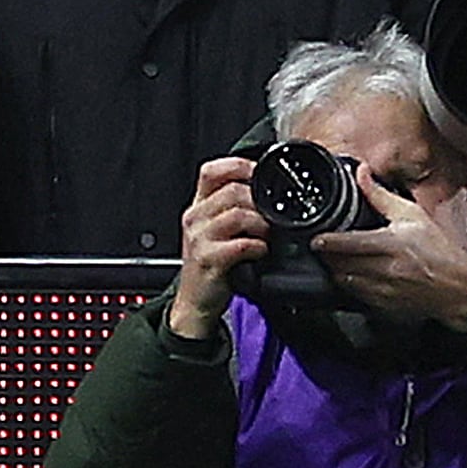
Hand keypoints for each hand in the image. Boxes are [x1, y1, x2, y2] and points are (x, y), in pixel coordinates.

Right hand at [166, 155, 266, 339]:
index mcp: (198, 206)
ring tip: (268, 235)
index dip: (239, 166)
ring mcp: (200, 238)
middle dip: (259, 201)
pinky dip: (258, 247)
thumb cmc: (211, 265)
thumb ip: (231, 208)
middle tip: (271, 216)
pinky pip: (241, 244)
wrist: (195, 301)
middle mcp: (195, 217)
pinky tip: (260, 252)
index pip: (212, 171)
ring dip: (261, 224)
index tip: (260, 174)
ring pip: (238, 215)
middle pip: (232, 191)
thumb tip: (264, 192)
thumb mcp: (214, 230)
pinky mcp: (209, 259)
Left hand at [305, 164, 466, 330]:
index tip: (316, 239)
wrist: (462, 290)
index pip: (349, 244)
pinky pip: (357, 298)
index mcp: (392, 244)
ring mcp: (386, 292)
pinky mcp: (387, 308)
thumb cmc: (441, 252)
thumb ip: (381, 196)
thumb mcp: (413, 216)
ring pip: (346, 283)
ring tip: (334, 261)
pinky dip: (350, 287)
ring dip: (336, 272)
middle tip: (321, 248)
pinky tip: (352, 277)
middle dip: (327, 257)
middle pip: (342, 265)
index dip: (328, 242)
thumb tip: (361, 173)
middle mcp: (386, 270)